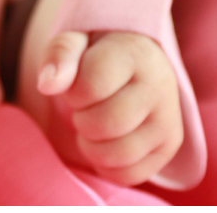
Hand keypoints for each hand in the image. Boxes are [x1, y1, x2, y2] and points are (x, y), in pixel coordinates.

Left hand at [37, 31, 182, 185]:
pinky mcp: (168, 147)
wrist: (136, 65)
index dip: (73, 91)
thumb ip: (59, 55)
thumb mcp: (74, 42)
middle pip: (104, 124)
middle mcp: (160, 87)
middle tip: (86, 107)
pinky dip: (106, 165)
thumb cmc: (97, 55)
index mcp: (136, 53)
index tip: (79, 84)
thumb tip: (47, 85)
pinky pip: (128, 175)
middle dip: (82, 119)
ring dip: (91, 145)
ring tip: (95, 123)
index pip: (90, 86)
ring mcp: (168, 120)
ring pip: (117, 155)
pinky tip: (106, 142)